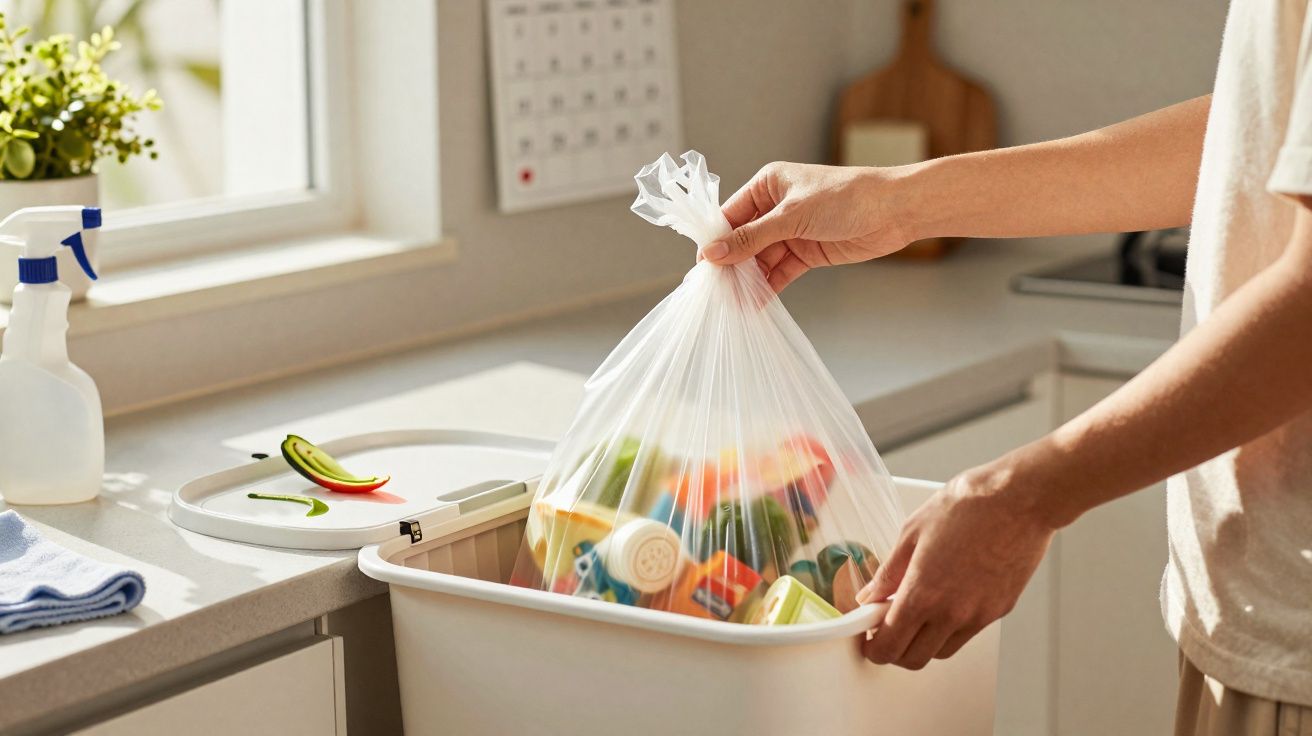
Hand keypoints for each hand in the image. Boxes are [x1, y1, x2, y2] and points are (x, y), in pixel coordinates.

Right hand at [700, 162, 917, 290]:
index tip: (703, 267)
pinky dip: (769, 287)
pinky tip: (756, 303)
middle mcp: (776, 207)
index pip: (731, 215)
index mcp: (768, 185)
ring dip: (749, 280)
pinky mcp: (807, 252)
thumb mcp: (792, 216)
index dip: (716, 241)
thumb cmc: (846, 197)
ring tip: (733, 303)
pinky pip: (780, 272)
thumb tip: (713, 253)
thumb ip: (752, 237)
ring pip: (761, 259)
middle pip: (744, 240)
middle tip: (716, 291)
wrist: (895, 211)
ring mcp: (791, 231)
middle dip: (732, 265)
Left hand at [856, 467, 1055, 669]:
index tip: (868, 638)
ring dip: (923, 643)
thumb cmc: (968, 506)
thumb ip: (888, 572)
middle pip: (914, 659)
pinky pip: (967, 634)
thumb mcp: (912, 532)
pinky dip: (950, 629)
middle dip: (894, 651)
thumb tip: (870, 595)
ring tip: (916, 613)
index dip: (873, 648)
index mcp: (923, 593)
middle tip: (887, 628)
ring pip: (942, 652)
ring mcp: (978, 616)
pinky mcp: (999, 611)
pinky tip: (945, 601)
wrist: (1018, 500)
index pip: (889, 646)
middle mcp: (952, 613)